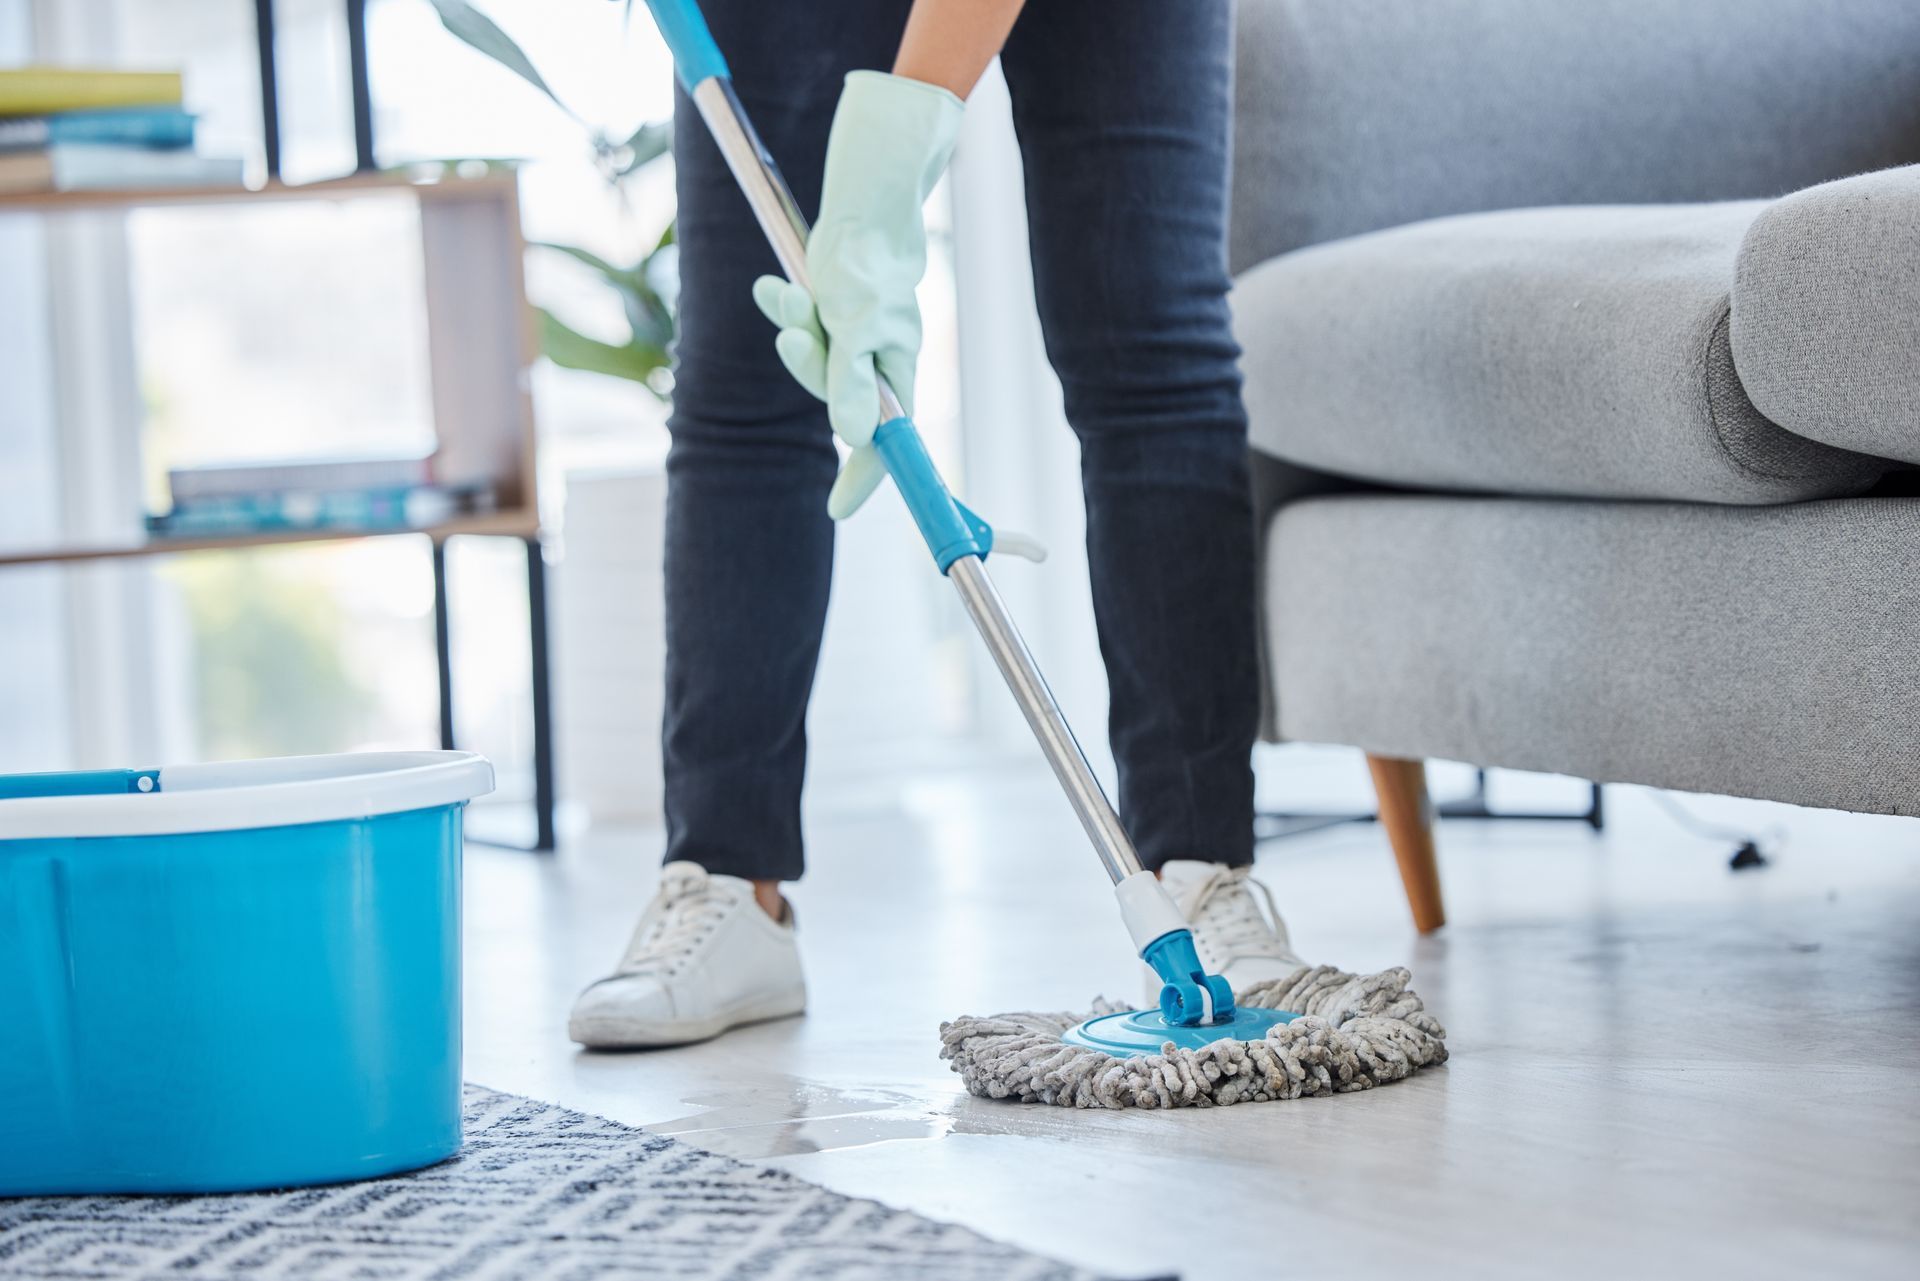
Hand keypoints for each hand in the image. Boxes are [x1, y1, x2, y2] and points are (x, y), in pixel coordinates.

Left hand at [751, 70, 962, 515]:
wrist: (864, 205)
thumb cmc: (867, 266)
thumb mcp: (855, 329)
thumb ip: (851, 384)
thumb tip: (855, 439)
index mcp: (895, 374)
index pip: (883, 443)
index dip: (862, 477)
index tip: (837, 510)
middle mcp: (877, 362)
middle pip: (834, 399)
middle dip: (807, 368)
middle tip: (794, 334)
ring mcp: (854, 338)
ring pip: (812, 358)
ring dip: (794, 327)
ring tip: (790, 295)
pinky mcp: (833, 311)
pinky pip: (802, 325)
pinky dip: (784, 308)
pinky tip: (772, 288)